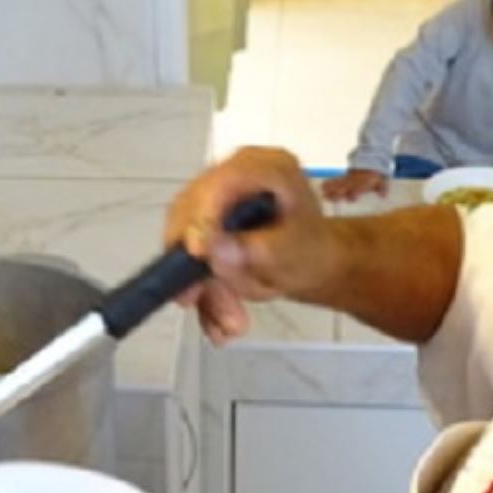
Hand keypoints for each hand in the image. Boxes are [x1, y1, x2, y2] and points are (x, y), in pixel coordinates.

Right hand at [163, 147, 336, 343]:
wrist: (310, 263)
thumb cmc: (309, 251)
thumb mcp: (293, 253)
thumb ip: (256, 250)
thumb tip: (212, 249)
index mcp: (267, 167)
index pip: (222, 182)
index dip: (202, 216)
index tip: (197, 253)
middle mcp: (233, 174)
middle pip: (191, 211)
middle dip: (194, 264)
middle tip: (198, 301)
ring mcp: (212, 199)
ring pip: (183, 240)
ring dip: (202, 288)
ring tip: (231, 323)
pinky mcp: (198, 224)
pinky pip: (184, 256)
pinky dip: (202, 294)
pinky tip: (221, 325)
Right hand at [319, 167, 388, 202]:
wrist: (371, 159)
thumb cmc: (377, 174)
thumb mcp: (382, 181)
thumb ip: (382, 188)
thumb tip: (383, 195)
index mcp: (364, 183)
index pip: (358, 189)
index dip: (354, 193)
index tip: (351, 198)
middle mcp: (355, 181)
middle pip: (345, 187)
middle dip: (338, 193)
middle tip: (330, 197)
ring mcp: (349, 178)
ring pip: (338, 184)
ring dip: (331, 189)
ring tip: (323, 193)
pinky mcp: (345, 176)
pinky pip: (336, 180)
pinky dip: (329, 183)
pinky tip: (322, 186)